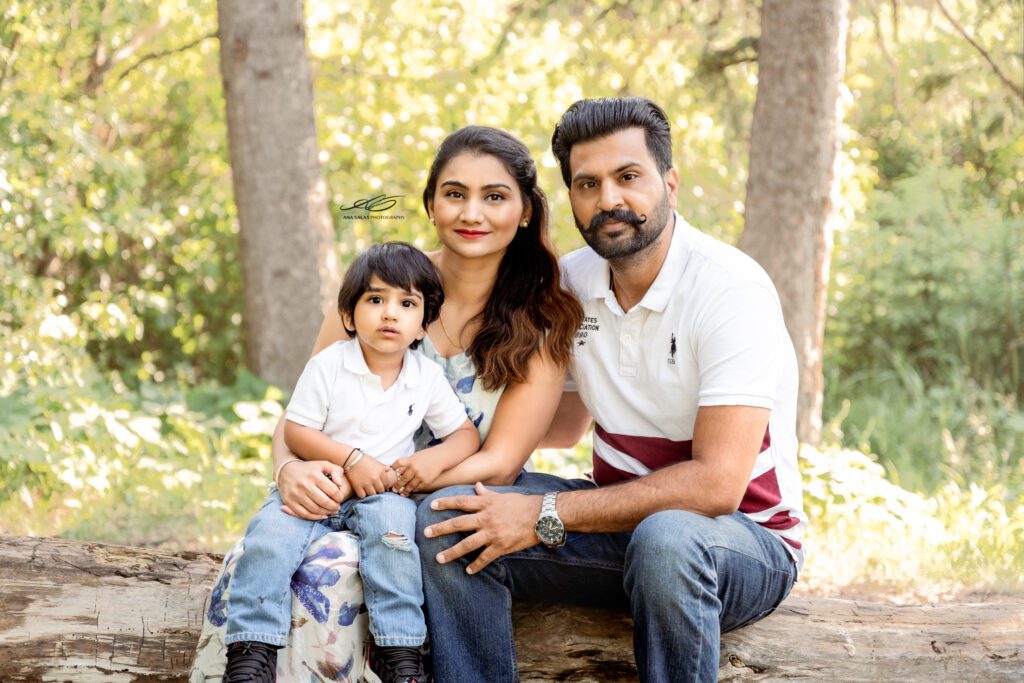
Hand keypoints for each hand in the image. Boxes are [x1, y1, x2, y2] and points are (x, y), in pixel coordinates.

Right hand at [277, 459, 347, 519]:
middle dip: (334, 506)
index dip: (339, 497)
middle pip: (324, 501)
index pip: (332, 491)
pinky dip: (315, 517)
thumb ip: (336, 471)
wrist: (286, 470)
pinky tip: (322, 515)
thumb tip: (340, 485)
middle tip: (337, 507)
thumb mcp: (324, 464)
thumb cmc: (309, 469)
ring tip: (331, 511)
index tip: (340, 498)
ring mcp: (295, 494)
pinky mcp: (289, 501)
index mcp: (314, 475)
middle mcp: (304, 484)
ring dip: (326, 513)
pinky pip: (304, 514)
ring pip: (315, 509)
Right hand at [345, 452, 397, 497]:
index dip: (385, 485)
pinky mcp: (357, 487)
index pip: (387, 484)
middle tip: (375, 488)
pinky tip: (362, 491)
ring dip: (371, 493)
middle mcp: (375, 479)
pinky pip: (362, 496)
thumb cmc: (364, 459)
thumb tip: (389, 470)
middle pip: (380, 491)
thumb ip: (383, 468)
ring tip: (368, 490)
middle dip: (378, 490)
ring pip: (372, 494)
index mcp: (381, 472)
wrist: (351, 458)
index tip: (382, 485)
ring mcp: (366, 483)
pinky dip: (362, 494)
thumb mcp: (376, 462)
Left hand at [391, 453, 445, 494]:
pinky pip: (417, 488)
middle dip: (397, 485)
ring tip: (401, 493)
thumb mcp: (415, 456)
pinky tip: (411, 491)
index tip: (390, 471)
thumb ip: (407, 462)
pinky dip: (413, 490)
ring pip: (409, 486)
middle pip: (402, 479)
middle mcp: (415, 468)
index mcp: (411, 460)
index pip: (397, 464)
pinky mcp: (426, 481)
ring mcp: (420, 476)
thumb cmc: (427, 456)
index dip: (393, 467)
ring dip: (404, 490)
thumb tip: (398, 470)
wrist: (441, 457)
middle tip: (393, 489)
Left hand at [423, 483, 542, 573]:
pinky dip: (475, 565)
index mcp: (486, 503)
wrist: (542, 516)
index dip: (446, 503)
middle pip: (458, 523)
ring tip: (439, 558)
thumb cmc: (523, 504)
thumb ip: (487, 493)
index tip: (431, 505)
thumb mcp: (504, 495)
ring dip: (452, 552)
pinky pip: (485, 558)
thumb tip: (477, 485)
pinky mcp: (501, 546)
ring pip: (467, 544)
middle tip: (425, 533)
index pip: (461, 502)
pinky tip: (468, 571)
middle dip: (440, 528)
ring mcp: (493, 533)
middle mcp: (487, 517)